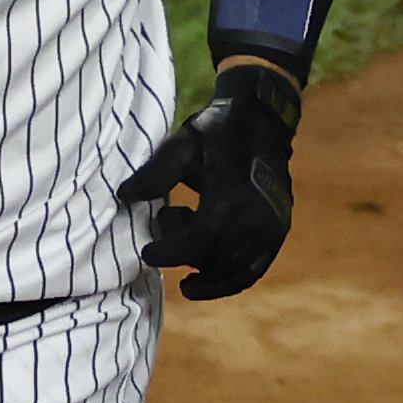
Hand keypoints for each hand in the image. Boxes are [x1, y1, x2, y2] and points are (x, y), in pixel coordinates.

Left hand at [122, 62, 300, 300]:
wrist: (261, 120)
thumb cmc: (216, 132)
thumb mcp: (181, 147)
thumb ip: (154, 174)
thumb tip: (123, 196)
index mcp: (232, 196)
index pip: (197, 242)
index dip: (169, 253)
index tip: (147, 252)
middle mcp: (258, 217)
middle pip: (213, 258)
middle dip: (182, 254)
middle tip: (166, 229)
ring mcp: (272, 226)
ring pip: (232, 270)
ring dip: (202, 268)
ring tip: (182, 248)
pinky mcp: (278, 230)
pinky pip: (252, 270)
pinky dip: (227, 281)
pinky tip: (199, 282)